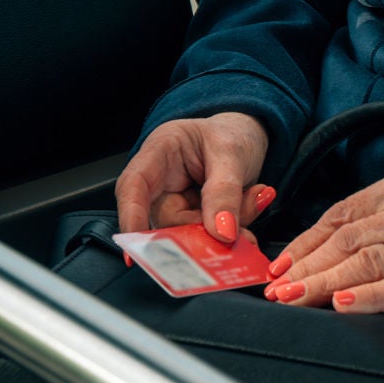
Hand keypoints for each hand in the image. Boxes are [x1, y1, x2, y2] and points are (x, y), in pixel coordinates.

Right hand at [115, 112, 272, 242]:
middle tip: (234, 230)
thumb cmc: (231, 132)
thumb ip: (225, 190)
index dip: (131, 218)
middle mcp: (162, 182)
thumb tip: (222, 231)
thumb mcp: (231, 151)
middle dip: (201, 230)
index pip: (133, 186)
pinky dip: (234, 230)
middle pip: (166, 220)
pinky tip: (251, 207)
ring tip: (252, 203)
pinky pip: (209, 236)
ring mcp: (178, 203)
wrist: (249, 137)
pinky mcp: (195, 219)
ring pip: (190, 233)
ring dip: (225, 230)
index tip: (138, 250)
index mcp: (159, 152)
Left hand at [264, 165, 383, 312]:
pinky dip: (366, 296)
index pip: (341, 212)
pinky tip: (342, 303)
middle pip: (343, 238)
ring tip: (292, 298)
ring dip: (320, 283)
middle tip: (274, 286)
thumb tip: (343, 239)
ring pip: (361, 261)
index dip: (306, 238)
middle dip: (303, 264)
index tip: (282, 259)